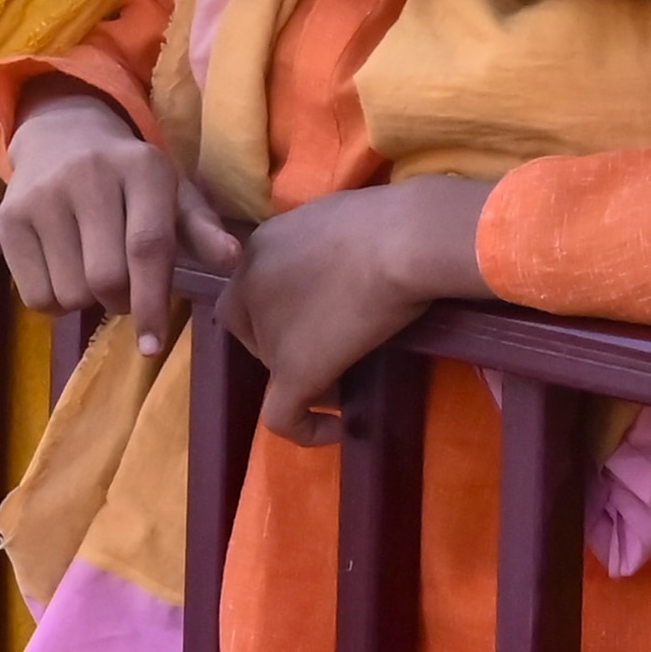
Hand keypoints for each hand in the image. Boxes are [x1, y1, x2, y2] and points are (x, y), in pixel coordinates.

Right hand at [0, 86, 234, 354]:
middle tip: (124, 289)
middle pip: (107, 278)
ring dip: (88, 301)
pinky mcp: (9, 219)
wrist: (61, 134)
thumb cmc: (130, 176)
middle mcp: (89, 176)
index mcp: (142, 168)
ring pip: (71, 292)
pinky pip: (36, 297)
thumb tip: (233, 260)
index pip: (148, 247)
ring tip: (93, 271)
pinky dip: (56, 302)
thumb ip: (202, 228)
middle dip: (121, 301)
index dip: (153, 302)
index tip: (154, 346)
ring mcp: (43, 197)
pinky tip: (64, 270)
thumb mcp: (172, 191)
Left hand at [218, 177, 490, 443]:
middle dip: (284, 342)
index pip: (249, 290)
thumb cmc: (385, 220)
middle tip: (333, 344)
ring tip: (348, 373)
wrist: (401, 240)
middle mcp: (249, 286)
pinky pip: (283, 417)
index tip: (316, 317)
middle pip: (250, 329)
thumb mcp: (336, 221)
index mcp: (259, 247)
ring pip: (273, 368)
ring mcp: (268, 332)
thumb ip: (318, 247)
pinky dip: (306, 431)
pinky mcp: (293, 371)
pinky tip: (336, 430)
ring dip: (306, 371)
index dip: (277, 311)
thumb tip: (338, 267)